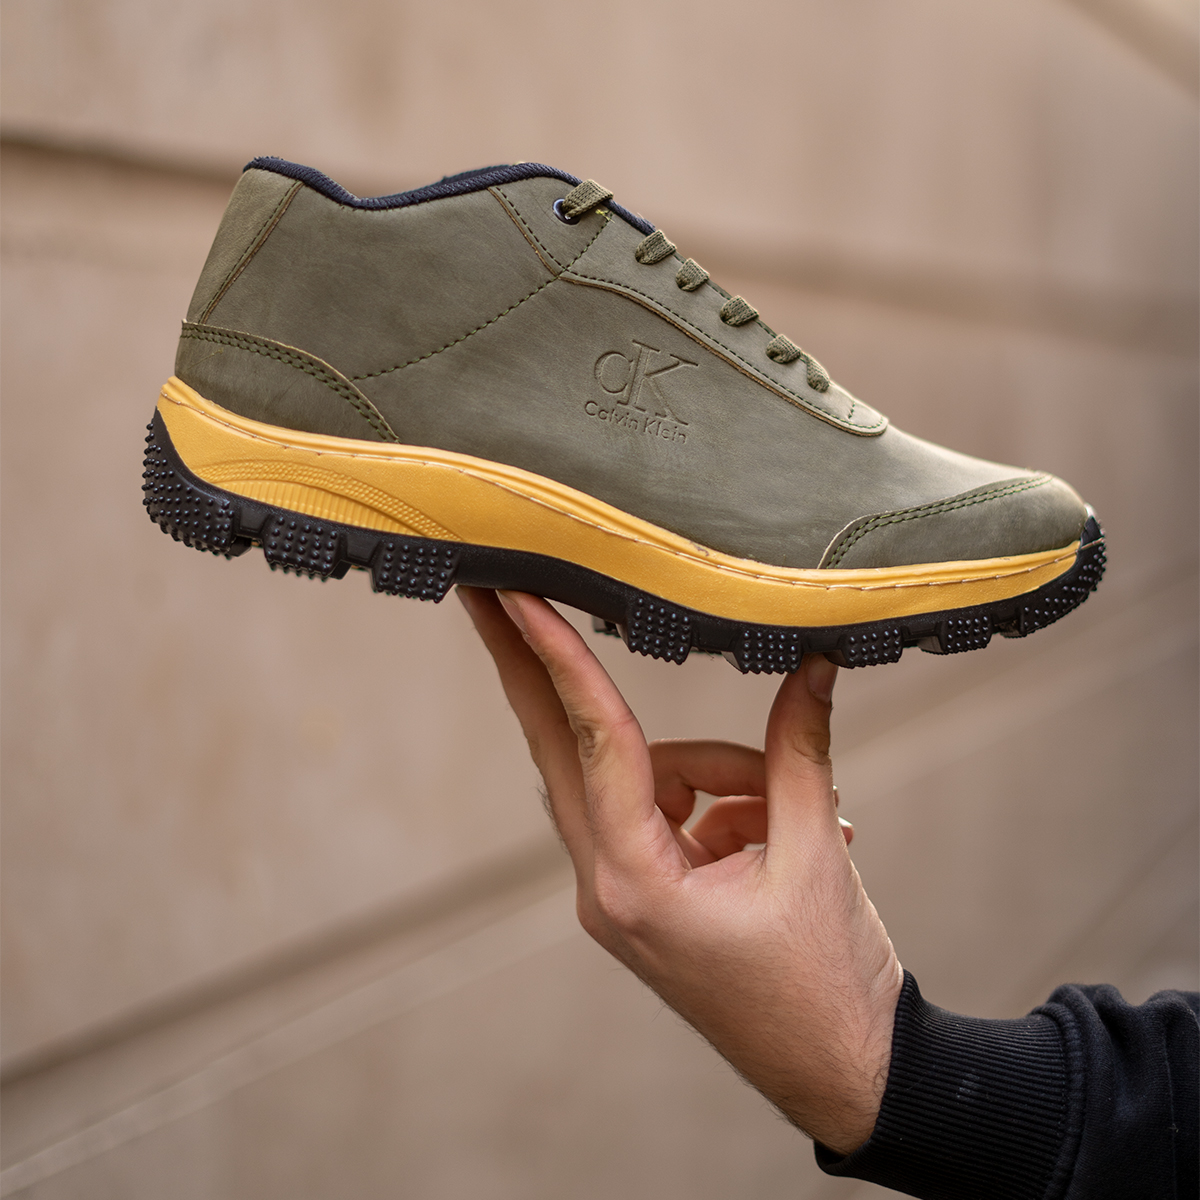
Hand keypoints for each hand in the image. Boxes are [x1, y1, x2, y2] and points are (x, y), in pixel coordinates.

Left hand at [458, 588, 903, 1154]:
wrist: (845, 1072)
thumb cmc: (827, 982)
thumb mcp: (818, 856)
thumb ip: (801, 752)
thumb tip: (813, 664)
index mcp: (635, 882)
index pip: (593, 741)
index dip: (558, 657)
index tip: (512, 598)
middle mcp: (608, 886)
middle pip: (564, 748)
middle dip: (538, 670)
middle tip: (496, 594)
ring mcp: (622, 892)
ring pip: (648, 776)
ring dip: (722, 771)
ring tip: (816, 821)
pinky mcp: (647, 893)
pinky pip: (675, 809)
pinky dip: (729, 802)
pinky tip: (791, 836)